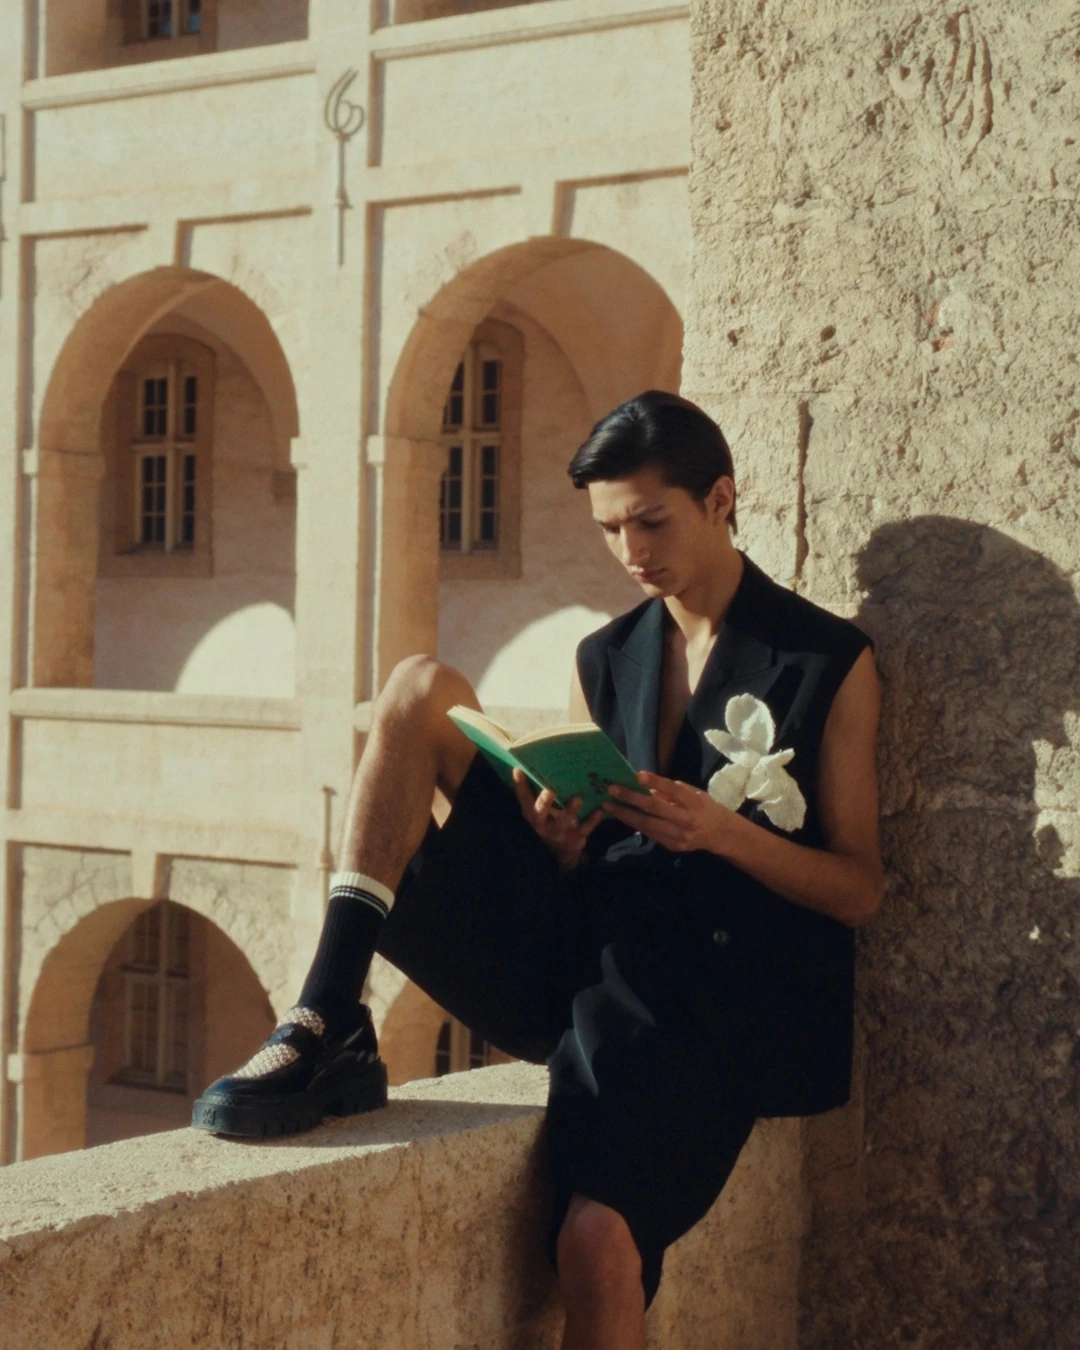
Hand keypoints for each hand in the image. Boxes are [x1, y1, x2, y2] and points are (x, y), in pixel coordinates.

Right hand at [512, 769, 604, 870]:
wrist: (562, 850)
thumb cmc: (550, 820)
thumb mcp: (541, 811)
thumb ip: (539, 793)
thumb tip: (538, 765)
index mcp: (532, 814)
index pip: (523, 798)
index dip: (520, 785)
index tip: (518, 770)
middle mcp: (541, 824)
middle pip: (540, 812)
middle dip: (544, 802)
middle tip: (549, 790)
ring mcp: (558, 833)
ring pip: (563, 822)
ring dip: (570, 810)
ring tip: (578, 798)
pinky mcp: (574, 839)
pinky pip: (584, 829)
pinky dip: (592, 820)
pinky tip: (600, 811)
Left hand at [603, 771, 740, 854]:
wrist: (719, 834)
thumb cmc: (705, 808)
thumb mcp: (695, 794)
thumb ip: (673, 791)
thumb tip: (646, 785)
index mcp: (694, 803)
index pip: (674, 791)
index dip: (656, 783)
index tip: (637, 775)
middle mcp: (686, 820)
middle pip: (655, 809)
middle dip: (631, 799)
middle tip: (612, 789)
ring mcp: (679, 836)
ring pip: (647, 824)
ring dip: (625, 814)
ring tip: (608, 805)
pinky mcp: (672, 846)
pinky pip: (650, 833)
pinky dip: (634, 824)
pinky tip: (622, 816)